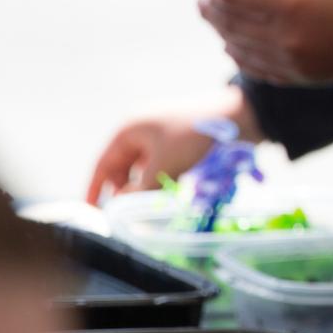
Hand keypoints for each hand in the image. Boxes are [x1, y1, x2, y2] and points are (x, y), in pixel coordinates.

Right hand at [86, 93, 256, 204]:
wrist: (241, 115)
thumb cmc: (196, 136)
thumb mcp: (164, 165)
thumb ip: (141, 189)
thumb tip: (124, 210)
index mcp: (129, 129)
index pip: (103, 164)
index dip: (95, 189)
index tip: (91, 213)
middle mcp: (141, 131)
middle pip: (122, 169)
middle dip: (124, 191)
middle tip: (128, 217)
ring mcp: (161, 136)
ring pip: (144, 170)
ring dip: (145, 188)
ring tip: (150, 209)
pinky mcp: (180, 144)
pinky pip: (162, 167)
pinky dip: (161, 182)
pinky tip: (167, 197)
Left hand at [197, 0, 332, 84]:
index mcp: (292, 3)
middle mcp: (287, 37)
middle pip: (229, 22)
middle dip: (212, 9)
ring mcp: (293, 62)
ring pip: (237, 48)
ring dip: (223, 32)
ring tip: (219, 19)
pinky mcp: (299, 79)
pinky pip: (255, 69)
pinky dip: (240, 55)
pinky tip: (236, 44)